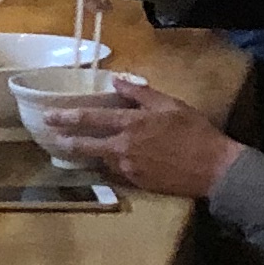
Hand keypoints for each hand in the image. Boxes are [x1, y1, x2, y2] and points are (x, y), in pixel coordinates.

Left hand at [33, 79, 235, 200]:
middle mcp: (124, 148)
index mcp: (132, 124)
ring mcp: (129, 169)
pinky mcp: (137, 184)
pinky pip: (116, 173)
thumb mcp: (170, 105)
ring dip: (90, 154)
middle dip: (65, 140)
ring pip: (101, 160)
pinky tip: (108, 162)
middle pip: (85, 145)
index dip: (67, 117)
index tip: (50, 116)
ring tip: (79, 148)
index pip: (91, 119)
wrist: (214, 169)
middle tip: (51, 136)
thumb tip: (116, 80)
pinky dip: (109, 166)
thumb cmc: (194, 132)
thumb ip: (140, 93)